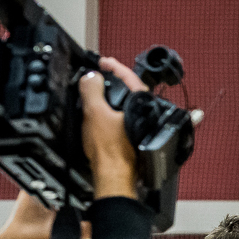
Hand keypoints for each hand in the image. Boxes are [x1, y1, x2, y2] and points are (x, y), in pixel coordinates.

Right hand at [79, 57, 144, 199]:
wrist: (113, 176)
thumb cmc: (109, 151)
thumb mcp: (94, 112)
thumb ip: (92, 89)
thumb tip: (91, 77)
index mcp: (142, 106)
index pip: (130, 77)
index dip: (114, 66)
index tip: (102, 62)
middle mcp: (147, 116)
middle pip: (131, 91)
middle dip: (115, 80)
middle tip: (100, 74)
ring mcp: (143, 129)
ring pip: (129, 106)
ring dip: (114, 97)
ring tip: (99, 92)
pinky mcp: (136, 139)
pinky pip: (125, 119)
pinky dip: (115, 113)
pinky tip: (104, 115)